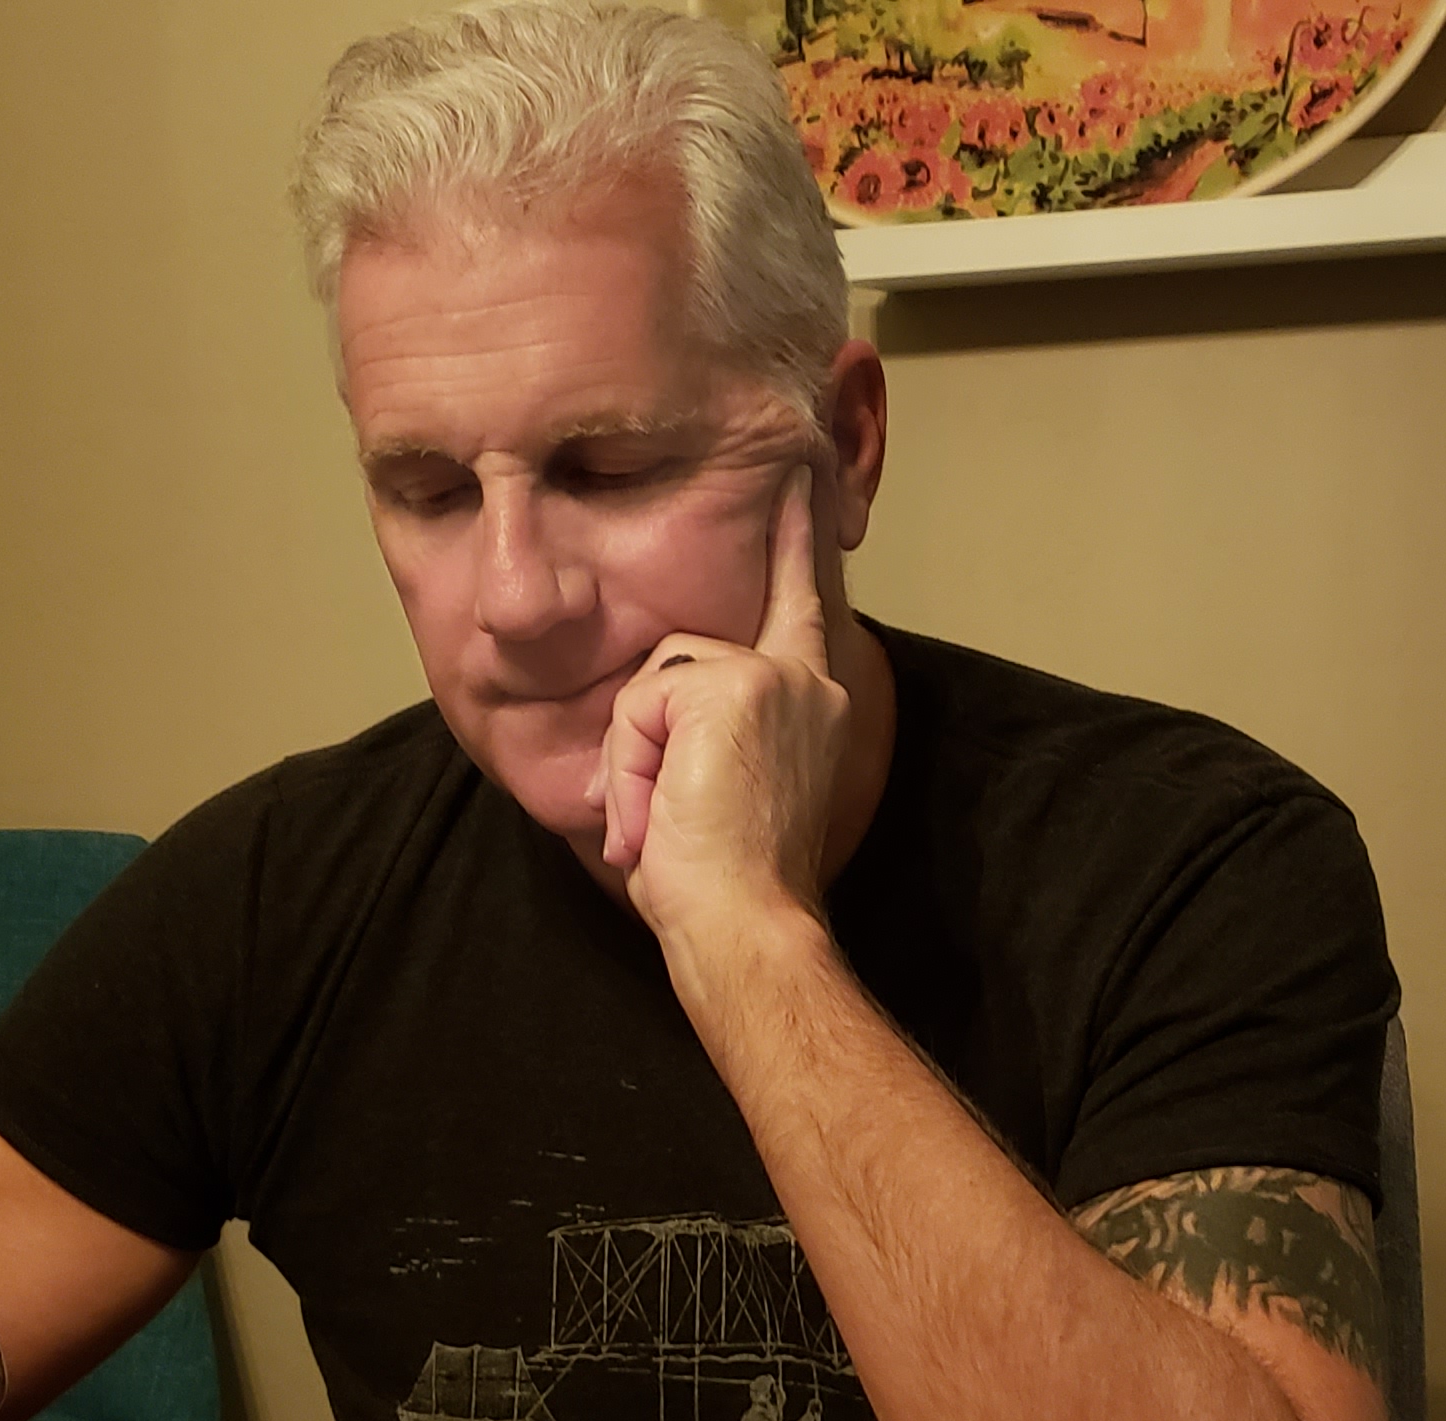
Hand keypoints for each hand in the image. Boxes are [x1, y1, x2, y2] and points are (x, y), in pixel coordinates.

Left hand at [593, 468, 850, 940]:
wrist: (746, 920)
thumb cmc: (731, 882)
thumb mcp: (723, 784)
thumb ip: (709, 726)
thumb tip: (655, 709)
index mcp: (814, 700)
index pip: (799, 602)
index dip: (795, 540)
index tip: (800, 476)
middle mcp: (804, 679)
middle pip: (680, 657)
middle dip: (647, 738)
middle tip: (667, 819)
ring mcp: (770, 676)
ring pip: (654, 682)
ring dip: (638, 760)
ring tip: (666, 821)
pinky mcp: (729, 685)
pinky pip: (639, 705)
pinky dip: (631, 767)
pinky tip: (661, 812)